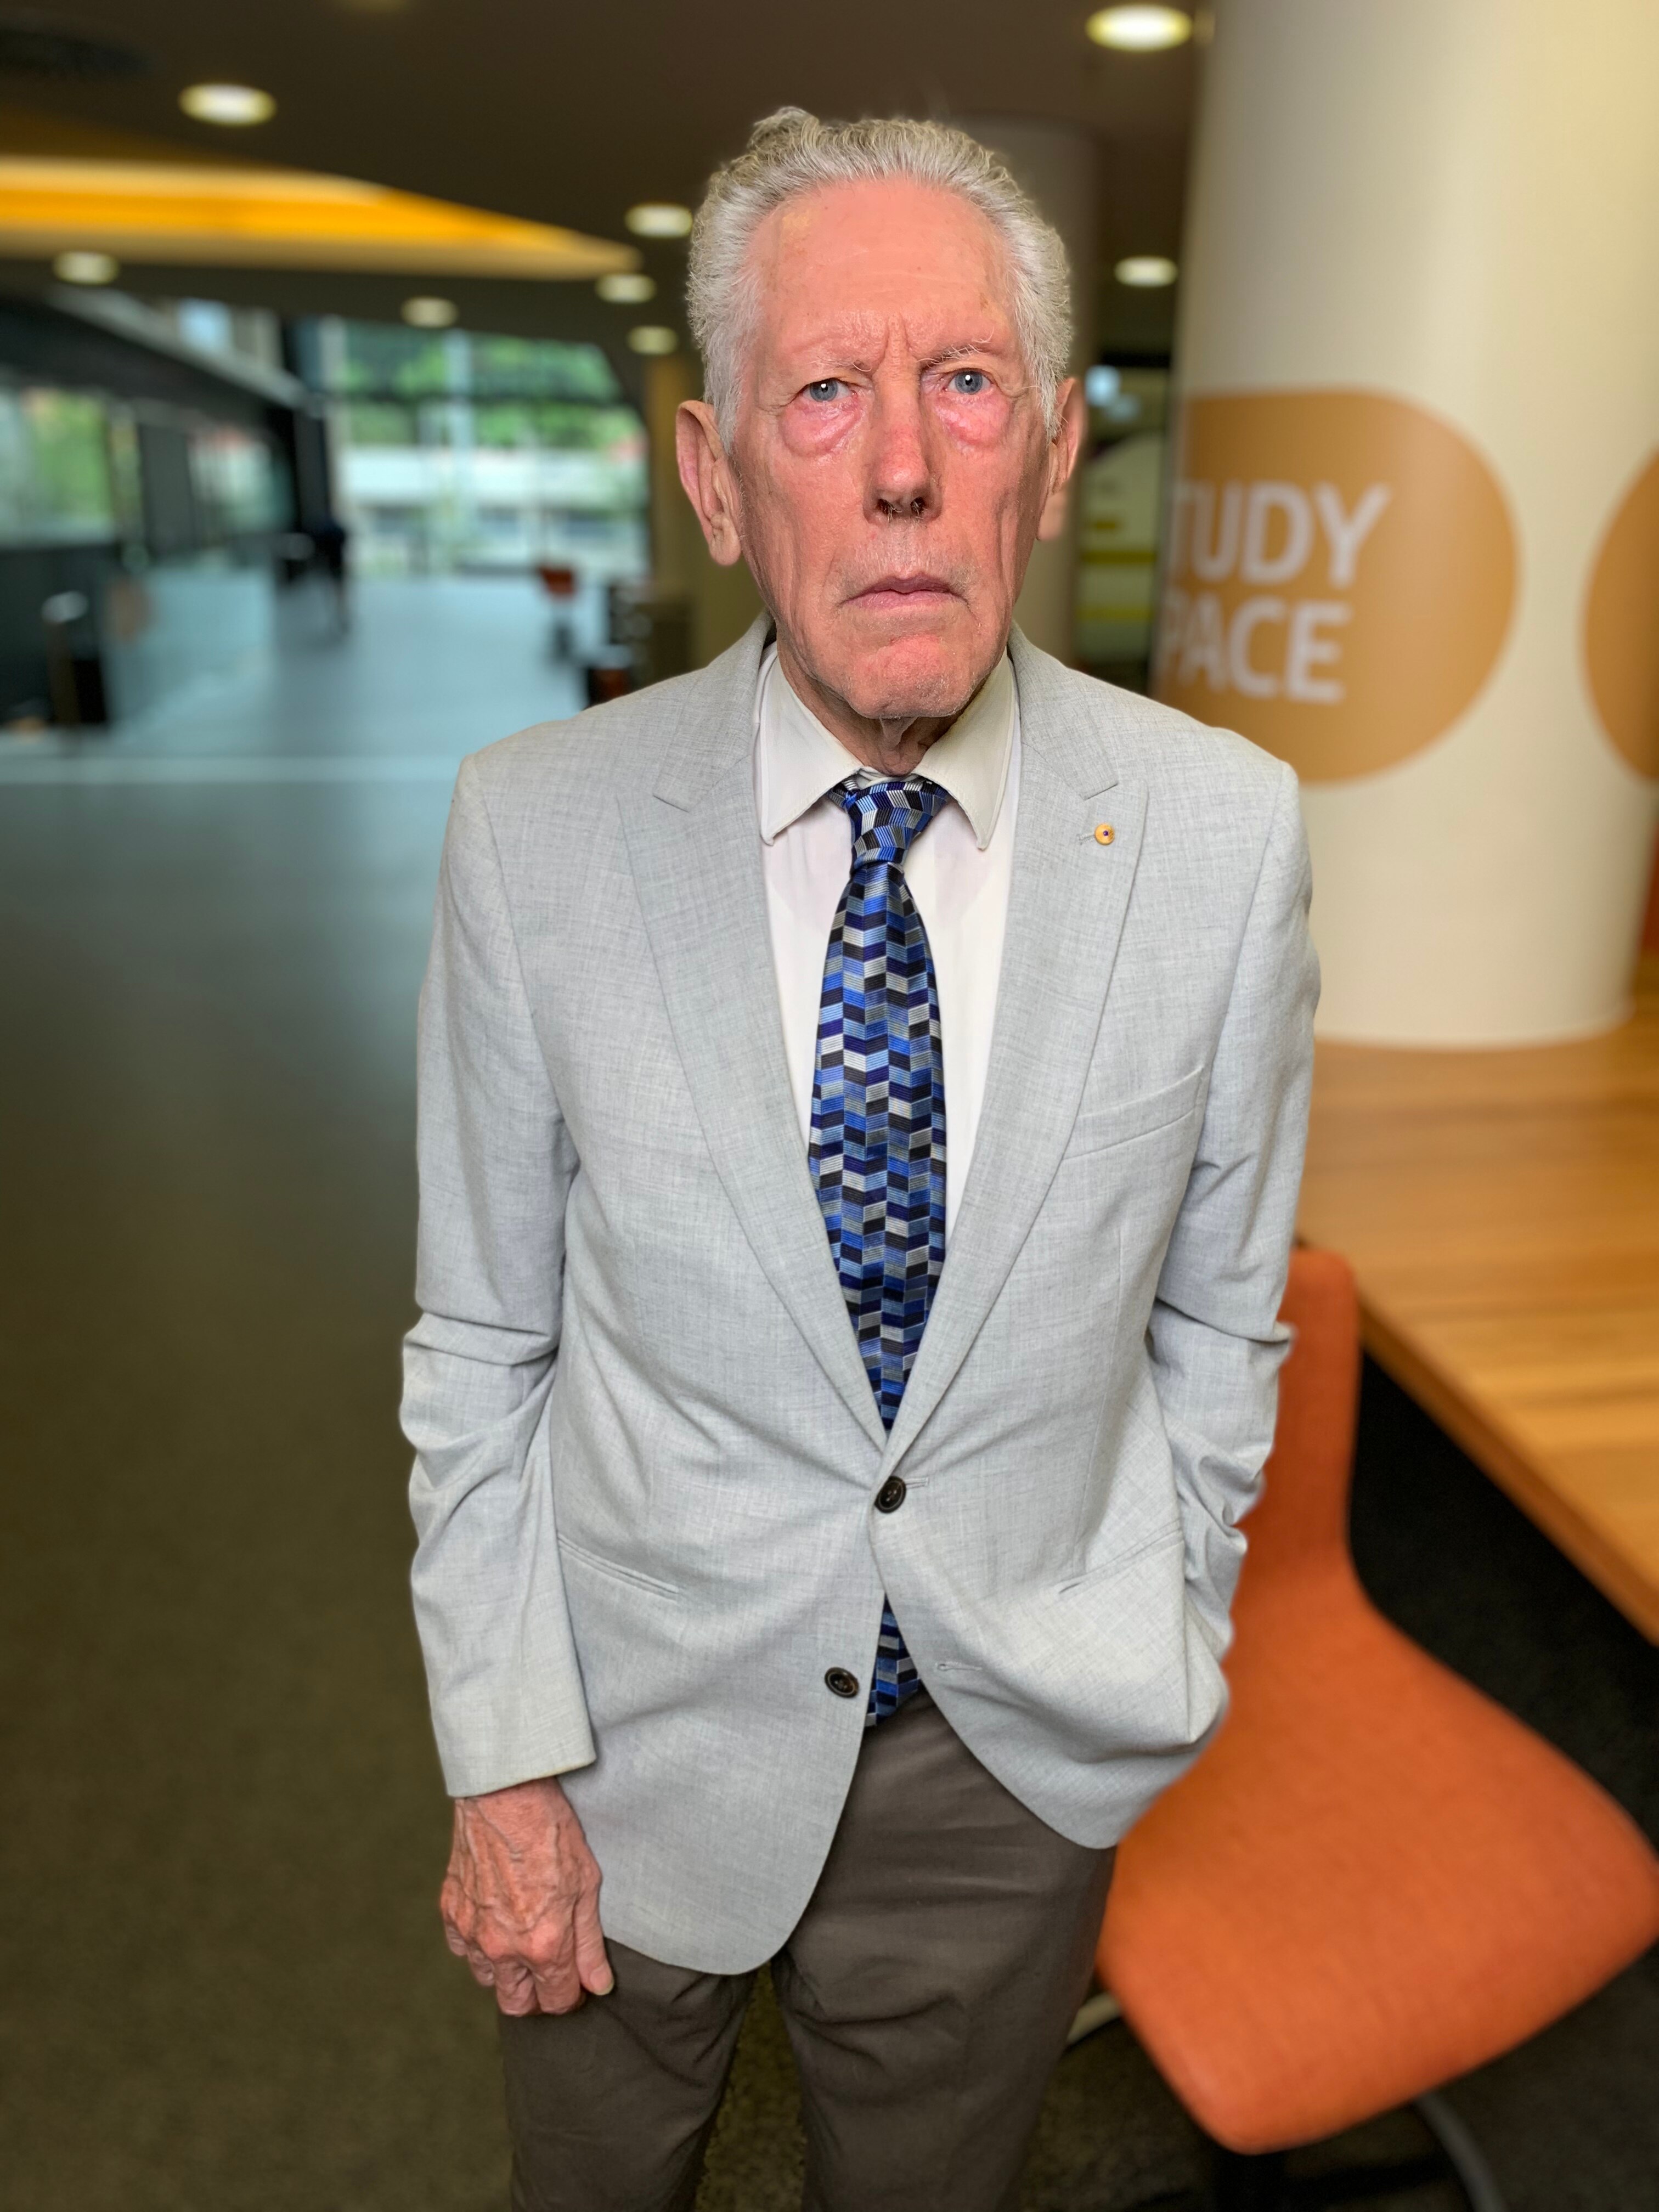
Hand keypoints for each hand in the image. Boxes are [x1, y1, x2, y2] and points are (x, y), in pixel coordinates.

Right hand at [440, 1775, 611, 2015]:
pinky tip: (495, 1921)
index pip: (555, 2002)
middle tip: (549, 1971)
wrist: (505, 1795)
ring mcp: (472, 1932)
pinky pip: (461, 1948)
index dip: (570, 1996)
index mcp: (542, 1945)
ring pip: (487, 1979)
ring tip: (523, 1941)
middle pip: (516, 2004)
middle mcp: (503, 1948)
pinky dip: (477, 1944)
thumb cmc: (551, 1833)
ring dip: (506, 1971)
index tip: (575, 1983)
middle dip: (536, 1997)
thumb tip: (598, 1985)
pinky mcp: (451, 1911)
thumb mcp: (587, 1885)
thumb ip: (590, 1943)